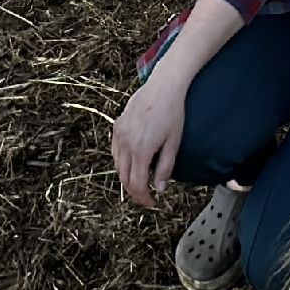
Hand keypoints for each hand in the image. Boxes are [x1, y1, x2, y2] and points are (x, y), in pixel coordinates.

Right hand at [113, 70, 187, 207]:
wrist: (163, 86)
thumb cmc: (173, 113)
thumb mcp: (174, 143)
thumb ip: (166, 168)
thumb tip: (159, 188)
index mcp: (141, 149)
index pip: (137, 184)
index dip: (144, 198)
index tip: (153, 203)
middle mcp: (126, 143)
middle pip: (125, 178)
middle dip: (135, 191)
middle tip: (147, 196)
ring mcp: (119, 134)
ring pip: (118, 166)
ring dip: (128, 177)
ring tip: (141, 181)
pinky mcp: (117, 126)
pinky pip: (115, 151)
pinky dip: (122, 162)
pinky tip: (132, 163)